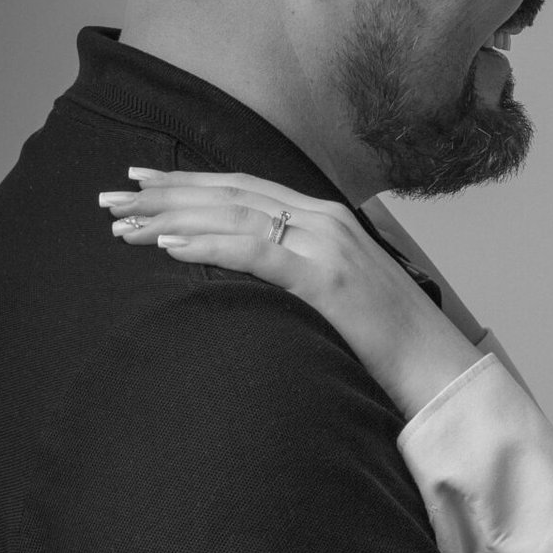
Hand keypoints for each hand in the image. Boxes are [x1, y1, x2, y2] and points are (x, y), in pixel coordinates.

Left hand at [99, 169, 478, 418]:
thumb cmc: (392, 344)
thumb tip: (257, 272)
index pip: (244, 187)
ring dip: (172, 218)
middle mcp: (325, 219)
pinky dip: (209, 244)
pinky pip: (257, 253)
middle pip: (230, 193)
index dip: (188, 182)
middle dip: (165, 193)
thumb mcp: (340, 295)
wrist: (441, 370)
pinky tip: (168, 245)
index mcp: (327, 218)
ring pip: (235, 216)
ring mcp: (328, 246)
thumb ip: (302, 271)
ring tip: (124, 223)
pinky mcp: (328, 280)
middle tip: (110, 196)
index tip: (140, 182)